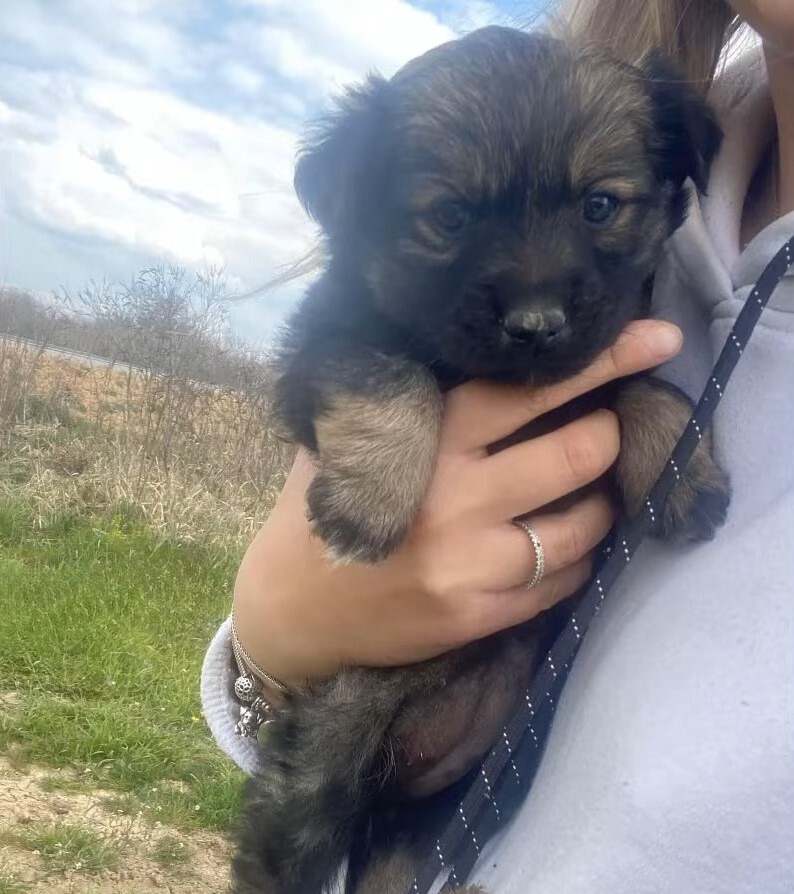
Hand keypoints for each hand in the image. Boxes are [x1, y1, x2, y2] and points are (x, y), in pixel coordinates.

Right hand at [233, 320, 682, 682]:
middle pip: (577, 453)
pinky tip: (561, 544)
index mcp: (425, 441)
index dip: (599, 360)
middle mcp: (454, 498)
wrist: (293, 613)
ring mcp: (470, 563)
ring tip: (591, 490)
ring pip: (583, 524)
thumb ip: (410, 406)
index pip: (526, 389)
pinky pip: (562, 581)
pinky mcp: (478, 616)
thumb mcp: (351, 442)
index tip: (656, 338)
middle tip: (605, 429)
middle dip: (608, 434)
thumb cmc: (321, 513)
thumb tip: (487, 366)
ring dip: (603, 501)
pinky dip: (578, 558)